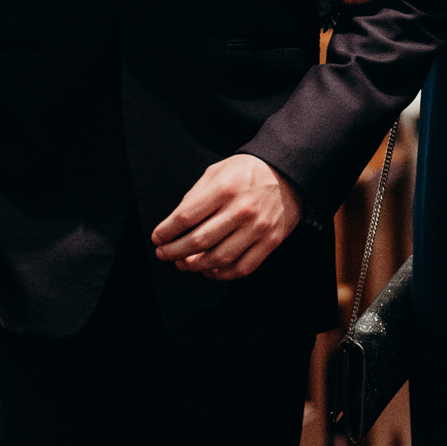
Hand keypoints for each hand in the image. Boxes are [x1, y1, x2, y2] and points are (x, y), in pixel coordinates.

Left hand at [152, 154, 301, 280]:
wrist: (288, 172)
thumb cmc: (248, 171)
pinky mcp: (270, 242)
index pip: (185, 217)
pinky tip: (209, 270)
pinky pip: (242, 268)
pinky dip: (222, 274)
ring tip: (183, 264)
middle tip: (164, 253)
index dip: (166, 231)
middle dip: (174, 252)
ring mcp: (258, 228)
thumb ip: (195, 195)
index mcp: (225, 188)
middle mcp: (241, 209)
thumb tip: (175, 223)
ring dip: (194, 266)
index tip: (157, 238)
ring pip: (218, 258)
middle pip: (198, 241)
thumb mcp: (217, 171)